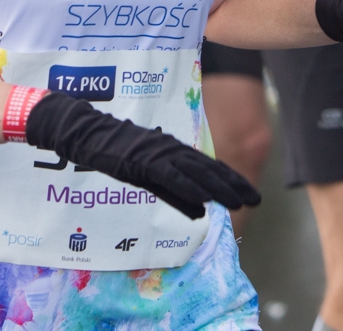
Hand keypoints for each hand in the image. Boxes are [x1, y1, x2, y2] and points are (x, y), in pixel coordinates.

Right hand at [25, 92, 261, 219]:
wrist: (85, 131)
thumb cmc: (113, 151)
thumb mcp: (148, 176)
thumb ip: (173, 193)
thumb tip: (199, 211)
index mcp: (173, 151)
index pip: (208, 166)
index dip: (231, 179)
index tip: (251, 194)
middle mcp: (170, 150)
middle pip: (209, 169)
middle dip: (234, 184)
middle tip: (257, 199)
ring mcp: (158, 154)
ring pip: (195, 172)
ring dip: (219, 187)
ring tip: (239, 201)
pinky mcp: (143, 160)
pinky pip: (169, 177)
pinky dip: (187, 188)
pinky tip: (203, 200)